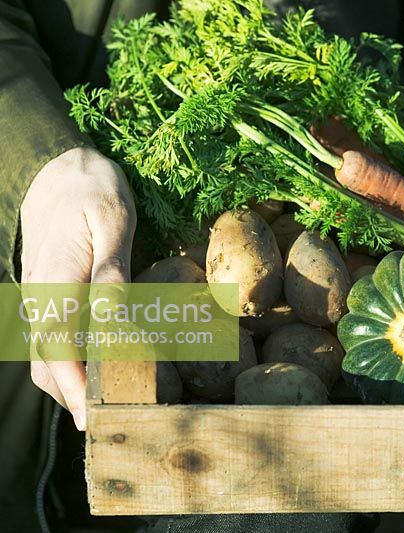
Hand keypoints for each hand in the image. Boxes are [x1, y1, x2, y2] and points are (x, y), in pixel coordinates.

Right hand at [20, 147, 135, 429]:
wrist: (58, 172)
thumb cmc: (93, 193)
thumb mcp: (114, 220)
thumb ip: (113, 267)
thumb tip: (115, 314)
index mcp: (56, 278)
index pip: (57, 343)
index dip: (72, 383)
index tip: (92, 415)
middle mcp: (40, 295)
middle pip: (45, 361)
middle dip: (71, 397)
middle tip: (108, 424)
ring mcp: (38, 298)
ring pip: (45, 356)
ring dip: (69, 386)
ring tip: (105, 408)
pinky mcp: (46, 297)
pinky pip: (52, 340)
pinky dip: (68, 365)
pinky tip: (97, 374)